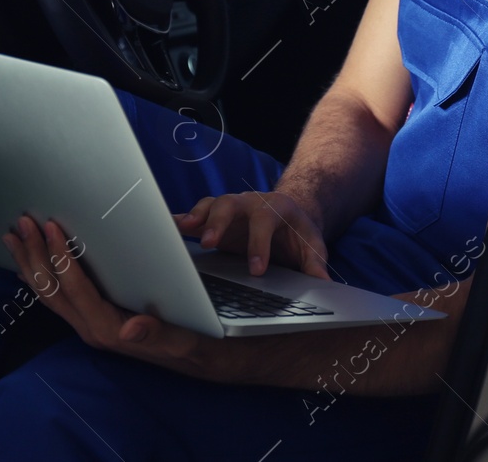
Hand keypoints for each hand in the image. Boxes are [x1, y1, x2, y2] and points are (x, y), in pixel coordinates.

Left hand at [1, 214, 212, 370]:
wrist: (194, 362)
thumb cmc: (191, 345)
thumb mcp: (182, 341)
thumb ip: (156, 335)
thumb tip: (131, 329)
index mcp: (107, 329)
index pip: (75, 288)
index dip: (61, 257)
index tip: (51, 227)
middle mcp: (90, 329)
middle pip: (51, 290)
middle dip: (34, 255)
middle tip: (22, 224)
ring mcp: (87, 326)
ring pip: (48, 294)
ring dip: (29, 264)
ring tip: (12, 237)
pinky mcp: (90, 321)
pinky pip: (56, 299)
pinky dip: (38, 279)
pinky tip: (28, 267)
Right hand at [173, 189, 329, 278]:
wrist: (286, 215)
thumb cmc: (296, 232)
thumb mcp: (311, 244)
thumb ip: (315, 263)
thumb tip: (324, 284)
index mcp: (274, 208)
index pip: (265, 222)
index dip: (259, 245)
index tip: (256, 270)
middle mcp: (248, 203)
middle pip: (230, 204)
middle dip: (219, 223)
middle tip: (210, 244)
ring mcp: (228, 208)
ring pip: (209, 205)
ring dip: (195, 217)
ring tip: (181, 231)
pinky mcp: (213, 218)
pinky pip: (194, 215)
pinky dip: (179, 221)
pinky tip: (163, 229)